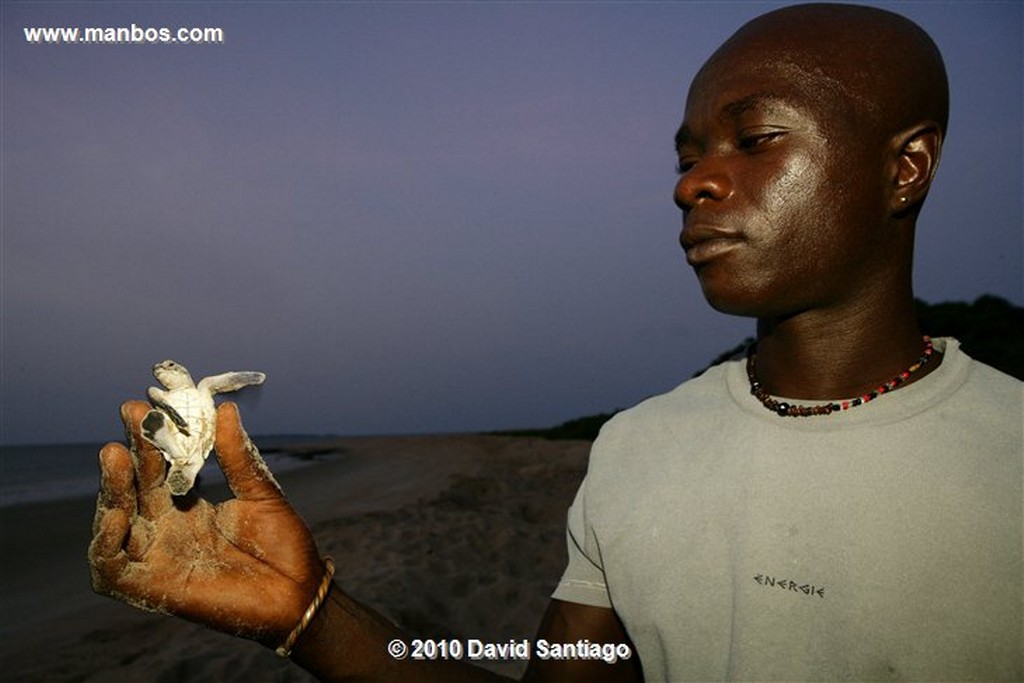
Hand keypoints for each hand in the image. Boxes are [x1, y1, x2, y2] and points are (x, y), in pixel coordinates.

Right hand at [89, 400, 324, 646]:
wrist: (298, 592)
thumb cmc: (283, 544)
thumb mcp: (259, 492)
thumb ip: (236, 456)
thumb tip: (223, 409)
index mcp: (188, 506)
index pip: (158, 468)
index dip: (151, 438)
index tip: (147, 404)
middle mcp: (166, 529)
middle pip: (135, 488)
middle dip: (130, 452)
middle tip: (131, 415)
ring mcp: (157, 558)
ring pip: (115, 522)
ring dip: (111, 489)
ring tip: (115, 455)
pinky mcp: (152, 588)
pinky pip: (111, 568)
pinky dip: (106, 542)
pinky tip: (119, 513)